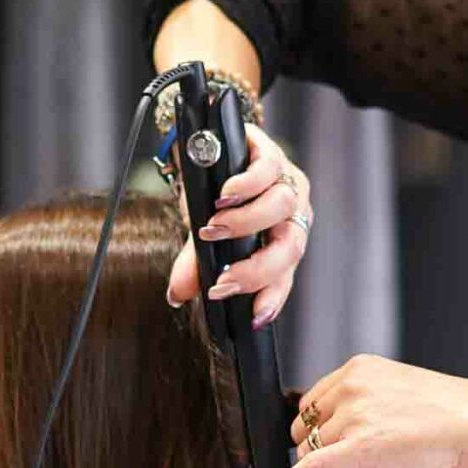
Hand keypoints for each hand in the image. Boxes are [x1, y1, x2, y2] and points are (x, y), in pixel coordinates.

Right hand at [166, 122, 312, 327]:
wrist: (207, 151)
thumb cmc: (213, 197)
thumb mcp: (203, 236)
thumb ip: (196, 265)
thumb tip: (177, 294)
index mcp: (280, 239)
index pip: (284, 274)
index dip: (272, 296)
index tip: (253, 316)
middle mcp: (290, 214)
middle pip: (290, 246)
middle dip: (256, 269)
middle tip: (222, 280)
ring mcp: (285, 182)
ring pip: (281, 207)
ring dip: (245, 224)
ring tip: (213, 228)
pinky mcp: (271, 152)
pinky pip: (268, 169)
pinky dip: (246, 186)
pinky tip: (225, 195)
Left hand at [271, 355, 467, 467]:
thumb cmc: (451, 414)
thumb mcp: (399, 392)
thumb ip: (365, 403)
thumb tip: (338, 434)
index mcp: (359, 368)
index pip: (314, 400)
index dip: (320, 428)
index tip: (332, 443)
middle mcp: (351, 386)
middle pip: (305, 426)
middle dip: (318, 448)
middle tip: (346, 465)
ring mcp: (354, 415)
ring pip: (310, 450)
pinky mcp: (360, 446)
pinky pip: (312, 467)